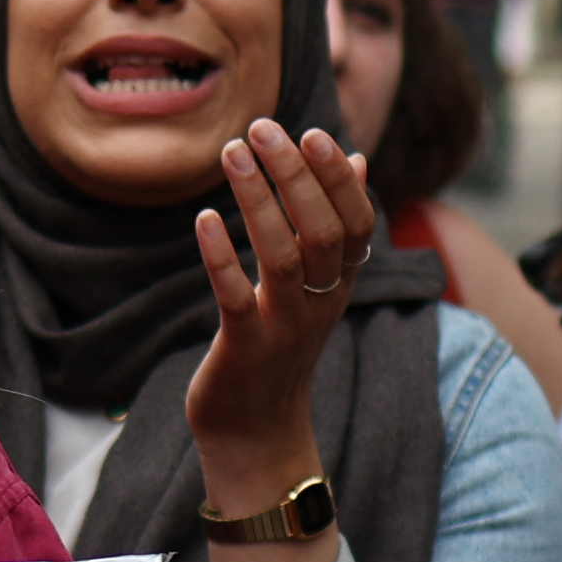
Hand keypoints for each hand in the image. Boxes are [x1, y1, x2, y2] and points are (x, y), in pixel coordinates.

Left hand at [184, 118, 375, 474]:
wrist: (255, 435)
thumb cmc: (278, 349)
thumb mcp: (315, 287)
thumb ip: (333, 227)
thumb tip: (357, 158)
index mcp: (339, 285)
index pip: (356, 222)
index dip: (338, 178)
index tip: (313, 132)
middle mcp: (320, 303)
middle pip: (323, 230)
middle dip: (297, 176)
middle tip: (263, 127)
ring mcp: (283, 328)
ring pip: (283, 257)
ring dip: (259, 201)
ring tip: (231, 153)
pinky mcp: (243, 350)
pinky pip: (235, 298)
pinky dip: (221, 256)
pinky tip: (204, 219)